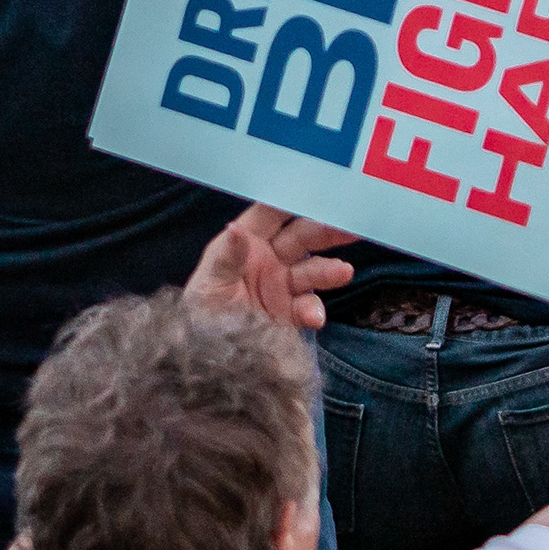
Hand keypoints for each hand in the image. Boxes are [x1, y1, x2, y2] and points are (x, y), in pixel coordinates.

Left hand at [186, 204, 357, 332]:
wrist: (203, 358)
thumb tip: (235, 229)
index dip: (292, 202)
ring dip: (329, 270)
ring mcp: (283, 285)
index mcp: (246, 242)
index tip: (316, 191)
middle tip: (348, 226)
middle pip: (302, 237)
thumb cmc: (199, 311)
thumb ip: (227, 257)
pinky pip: (308, 307)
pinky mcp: (290, 313)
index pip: (271, 215)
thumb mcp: (208, 283)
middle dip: (326, 230)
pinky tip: (314, 317)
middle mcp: (269, 258)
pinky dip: (314, 310)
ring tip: (344, 272)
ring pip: (313, 270)